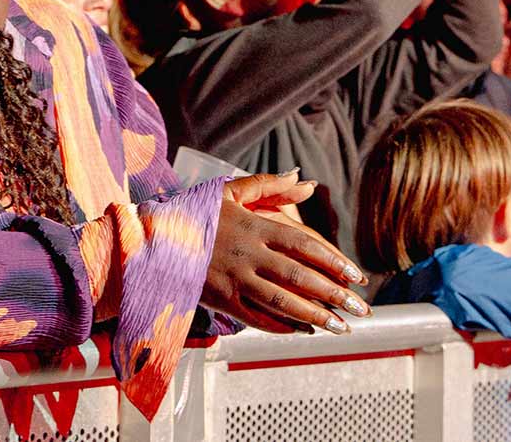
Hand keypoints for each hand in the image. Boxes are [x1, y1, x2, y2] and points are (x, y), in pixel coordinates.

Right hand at [203, 173, 370, 333]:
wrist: (149, 238)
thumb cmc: (193, 212)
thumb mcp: (228, 192)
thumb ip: (269, 185)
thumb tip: (306, 181)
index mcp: (252, 225)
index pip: (304, 244)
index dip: (334, 261)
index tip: (357, 276)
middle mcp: (247, 253)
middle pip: (300, 276)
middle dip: (335, 295)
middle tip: (360, 309)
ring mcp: (233, 278)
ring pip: (283, 302)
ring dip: (316, 316)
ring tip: (340, 327)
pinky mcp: (220, 299)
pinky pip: (257, 318)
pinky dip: (282, 327)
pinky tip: (302, 330)